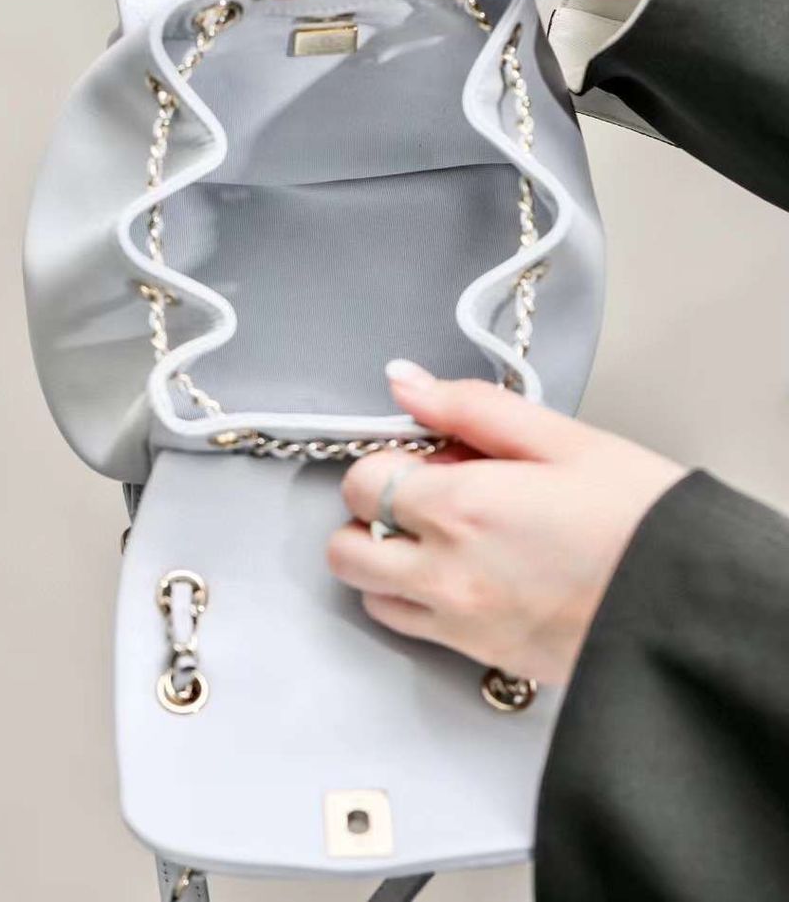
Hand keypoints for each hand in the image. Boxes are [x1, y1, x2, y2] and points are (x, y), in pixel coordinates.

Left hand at [326, 361, 686, 683]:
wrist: (691, 607)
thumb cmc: (640, 518)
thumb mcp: (563, 438)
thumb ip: (469, 406)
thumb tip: (404, 383)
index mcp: (461, 507)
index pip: (360, 480)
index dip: (386, 458)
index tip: (427, 454)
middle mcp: (445, 571)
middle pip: (345, 544)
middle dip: (370, 511)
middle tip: (426, 493)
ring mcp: (458, 620)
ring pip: (370, 591)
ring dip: (385, 558)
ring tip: (444, 533)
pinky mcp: (479, 655)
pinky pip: (410, 627)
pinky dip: (414, 598)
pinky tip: (463, 570)